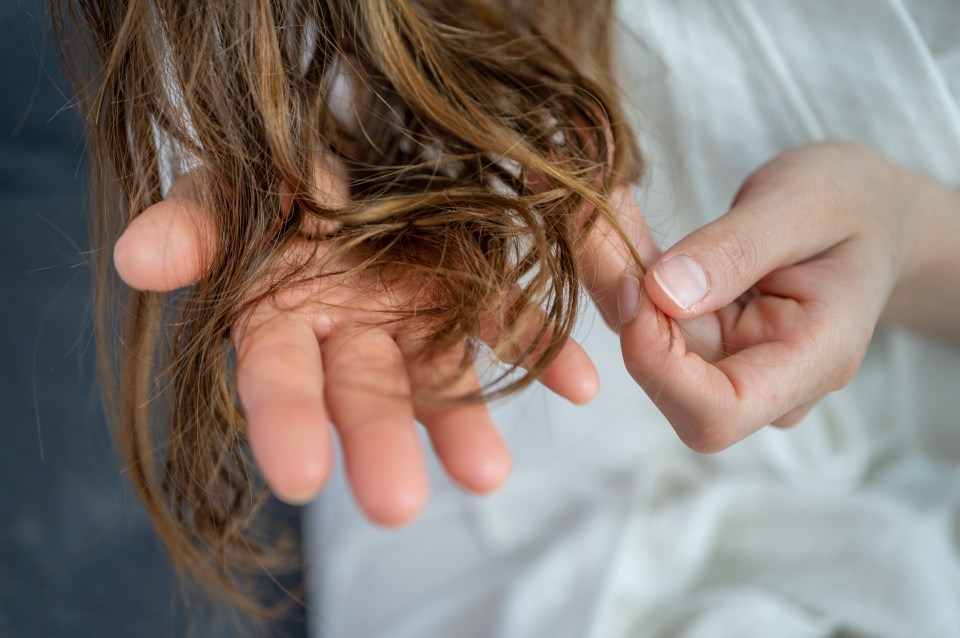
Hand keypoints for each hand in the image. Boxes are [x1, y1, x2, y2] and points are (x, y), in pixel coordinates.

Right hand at [112, 159, 598, 524]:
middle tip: (396, 506)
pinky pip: (512, 321)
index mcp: (283, 316)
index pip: (278, 378)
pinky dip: (542, 351)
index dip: (285, 422)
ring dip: (465, 422)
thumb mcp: (229, 189)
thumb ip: (194, 226)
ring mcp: (416, 316)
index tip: (298, 478)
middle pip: (362, 394)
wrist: (349, 142)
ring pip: (440, 376)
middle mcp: (351, 332)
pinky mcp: (471, 289)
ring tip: (489, 475)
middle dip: (378, 443)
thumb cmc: (273, 173)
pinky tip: (578, 383)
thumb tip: (136, 259)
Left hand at [615, 142, 959, 451]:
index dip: (659, 368)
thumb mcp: (805, 203)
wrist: (869, 211)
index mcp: (814, 360)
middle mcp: (769, 379)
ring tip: (597, 212)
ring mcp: (735, 364)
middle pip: (671, 379)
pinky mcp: (708, 340)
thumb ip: (736, 250)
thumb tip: (660, 294)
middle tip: (590, 223)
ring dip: (616, 281)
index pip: (719, 413)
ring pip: (651, 344)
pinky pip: (654, 317)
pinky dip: (629, 272)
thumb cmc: (853, 202)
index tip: (632, 287)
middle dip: (625, 308)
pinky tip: (612, 224)